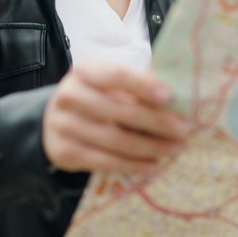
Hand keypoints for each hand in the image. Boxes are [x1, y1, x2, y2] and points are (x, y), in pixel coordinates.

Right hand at [43, 60, 190, 174]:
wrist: (54, 121)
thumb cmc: (95, 96)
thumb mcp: (109, 83)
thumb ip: (138, 84)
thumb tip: (179, 91)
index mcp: (85, 71)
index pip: (116, 75)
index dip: (143, 85)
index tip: (169, 97)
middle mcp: (69, 96)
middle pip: (120, 111)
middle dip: (156, 122)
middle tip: (183, 129)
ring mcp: (63, 125)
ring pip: (115, 140)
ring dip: (150, 147)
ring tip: (174, 149)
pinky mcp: (64, 152)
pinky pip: (104, 162)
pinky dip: (132, 165)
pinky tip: (152, 163)